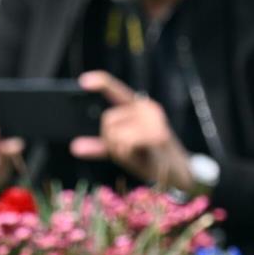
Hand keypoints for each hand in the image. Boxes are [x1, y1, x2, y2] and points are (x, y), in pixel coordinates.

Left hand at [70, 71, 193, 190]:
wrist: (179, 173)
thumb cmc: (150, 158)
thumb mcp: (123, 149)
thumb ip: (101, 145)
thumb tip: (74, 147)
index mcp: (139, 106)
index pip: (117, 90)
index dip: (101, 82)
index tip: (83, 81)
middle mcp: (147, 108)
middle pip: (107, 120)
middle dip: (110, 141)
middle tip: (131, 150)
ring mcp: (154, 120)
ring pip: (113, 134)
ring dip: (119, 151)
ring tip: (139, 154)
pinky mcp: (157, 135)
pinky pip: (124, 144)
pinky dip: (127, 155)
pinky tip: (142, 157)